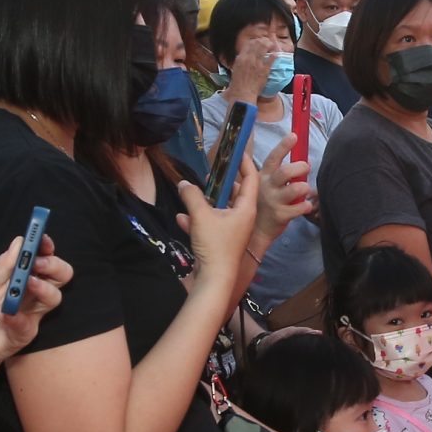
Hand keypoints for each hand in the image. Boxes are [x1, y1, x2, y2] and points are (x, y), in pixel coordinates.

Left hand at [0, 233, 72, 370]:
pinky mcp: (26, 332)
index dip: (46, 247)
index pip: (44, 258)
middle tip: (38, 263)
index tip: (42, 238)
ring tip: (26, 284)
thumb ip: (2, 266)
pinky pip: (29, 323)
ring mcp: (32, 313)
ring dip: (42, 287)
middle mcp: (32, 292)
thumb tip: (20, 242)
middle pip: (61, 275)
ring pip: (55, 297)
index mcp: (22, 276)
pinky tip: (3, 314)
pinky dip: (16, 317)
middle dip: (54, 265)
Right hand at [177, 164, 261, 283]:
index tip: (236, 151)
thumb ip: (192, 196)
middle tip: (211, 169)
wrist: (214, 279)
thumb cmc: (215, 245)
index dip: (245, 164)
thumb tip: (183, 183)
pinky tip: (181, 218)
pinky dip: (197, 220)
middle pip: (234, 193)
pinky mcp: (221, 240)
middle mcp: (242, 217)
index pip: (251, 179)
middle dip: (221, 182)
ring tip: (192, 192)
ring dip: (205, 201)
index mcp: (246, 209)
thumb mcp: (201, 216)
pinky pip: (210, 223)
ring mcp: (232, 230)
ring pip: (220, 208)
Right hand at [226, 32, 274, 101]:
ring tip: (272, 46)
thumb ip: (241, 60)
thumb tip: (244, 55)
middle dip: (263, 41)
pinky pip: (271, 59)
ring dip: (269, 45)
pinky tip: (276, 54)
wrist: (242, 93)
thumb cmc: (238, 83)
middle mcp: (249, 59)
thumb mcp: (236, 68)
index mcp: (241, 58)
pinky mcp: (264, 70)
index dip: (255, 41)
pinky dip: (274, 55)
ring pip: (264, 48)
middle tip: (267, 42)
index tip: (258, 42)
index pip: (248, 44)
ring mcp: (257, 64)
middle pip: (257, 44)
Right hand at [253, 148, 313, 242]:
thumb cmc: (262, 204)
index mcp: (263, 176)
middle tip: (307, 167)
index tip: (294, 136)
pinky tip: (307, 206)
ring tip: (306, 189)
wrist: (255, 231)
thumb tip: (294, 159)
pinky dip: (306, 206)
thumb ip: (274, 172)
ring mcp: (273, 201)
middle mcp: (267, 187)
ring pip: (293, 190)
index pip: (273, 158)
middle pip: (285, 172)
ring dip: (304, 187)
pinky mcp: (280, 215)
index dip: (283, 146)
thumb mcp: (260, 185)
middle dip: (299, 167)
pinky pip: (298, 208)